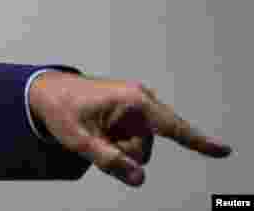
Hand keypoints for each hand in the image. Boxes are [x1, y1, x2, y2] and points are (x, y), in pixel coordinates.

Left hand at [28, 71, 231, 186]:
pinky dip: (117, 145)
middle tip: (91, 137)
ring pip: (138, 151)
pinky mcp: (132, 115)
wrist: (46, 92)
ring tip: (92, 131)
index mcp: (133, 101)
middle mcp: (140, 102)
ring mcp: (137, 109)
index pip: (172, 128)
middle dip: (120, 154)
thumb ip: (109, 161)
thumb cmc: (61, 110)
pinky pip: (132, 143)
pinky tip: (100, 134)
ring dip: (116, 149)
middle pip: (145, 151)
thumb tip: (140, 179)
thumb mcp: (78, 140)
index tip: (225, 151)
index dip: (200, 142)